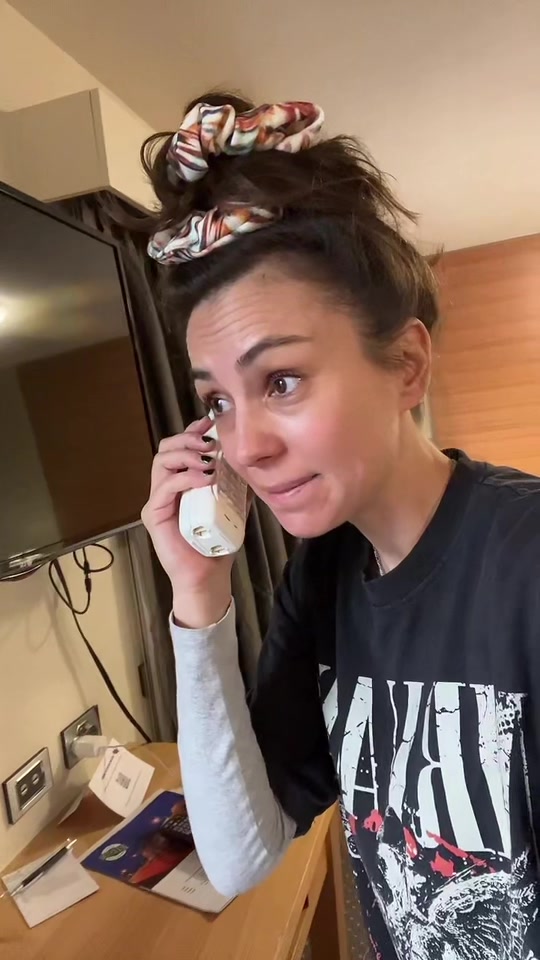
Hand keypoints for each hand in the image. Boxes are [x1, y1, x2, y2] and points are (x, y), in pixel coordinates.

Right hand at [141, 417, 233, 624]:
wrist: (207, 578)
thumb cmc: (216, 545)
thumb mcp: (233, 508)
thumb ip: (238, 487)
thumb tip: (254, 466)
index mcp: (180, 483)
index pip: (180, 448)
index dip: (193, 432)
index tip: (211, 424)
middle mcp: (165, 488)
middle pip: (166, 448)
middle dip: (188, 439)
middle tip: (210, 441)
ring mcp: (157, 501)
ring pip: (161, 462)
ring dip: (186, 454)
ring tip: (209, 459)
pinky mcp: (154, 515)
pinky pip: (164, 488)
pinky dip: (185, 478)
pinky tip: (205, 478)